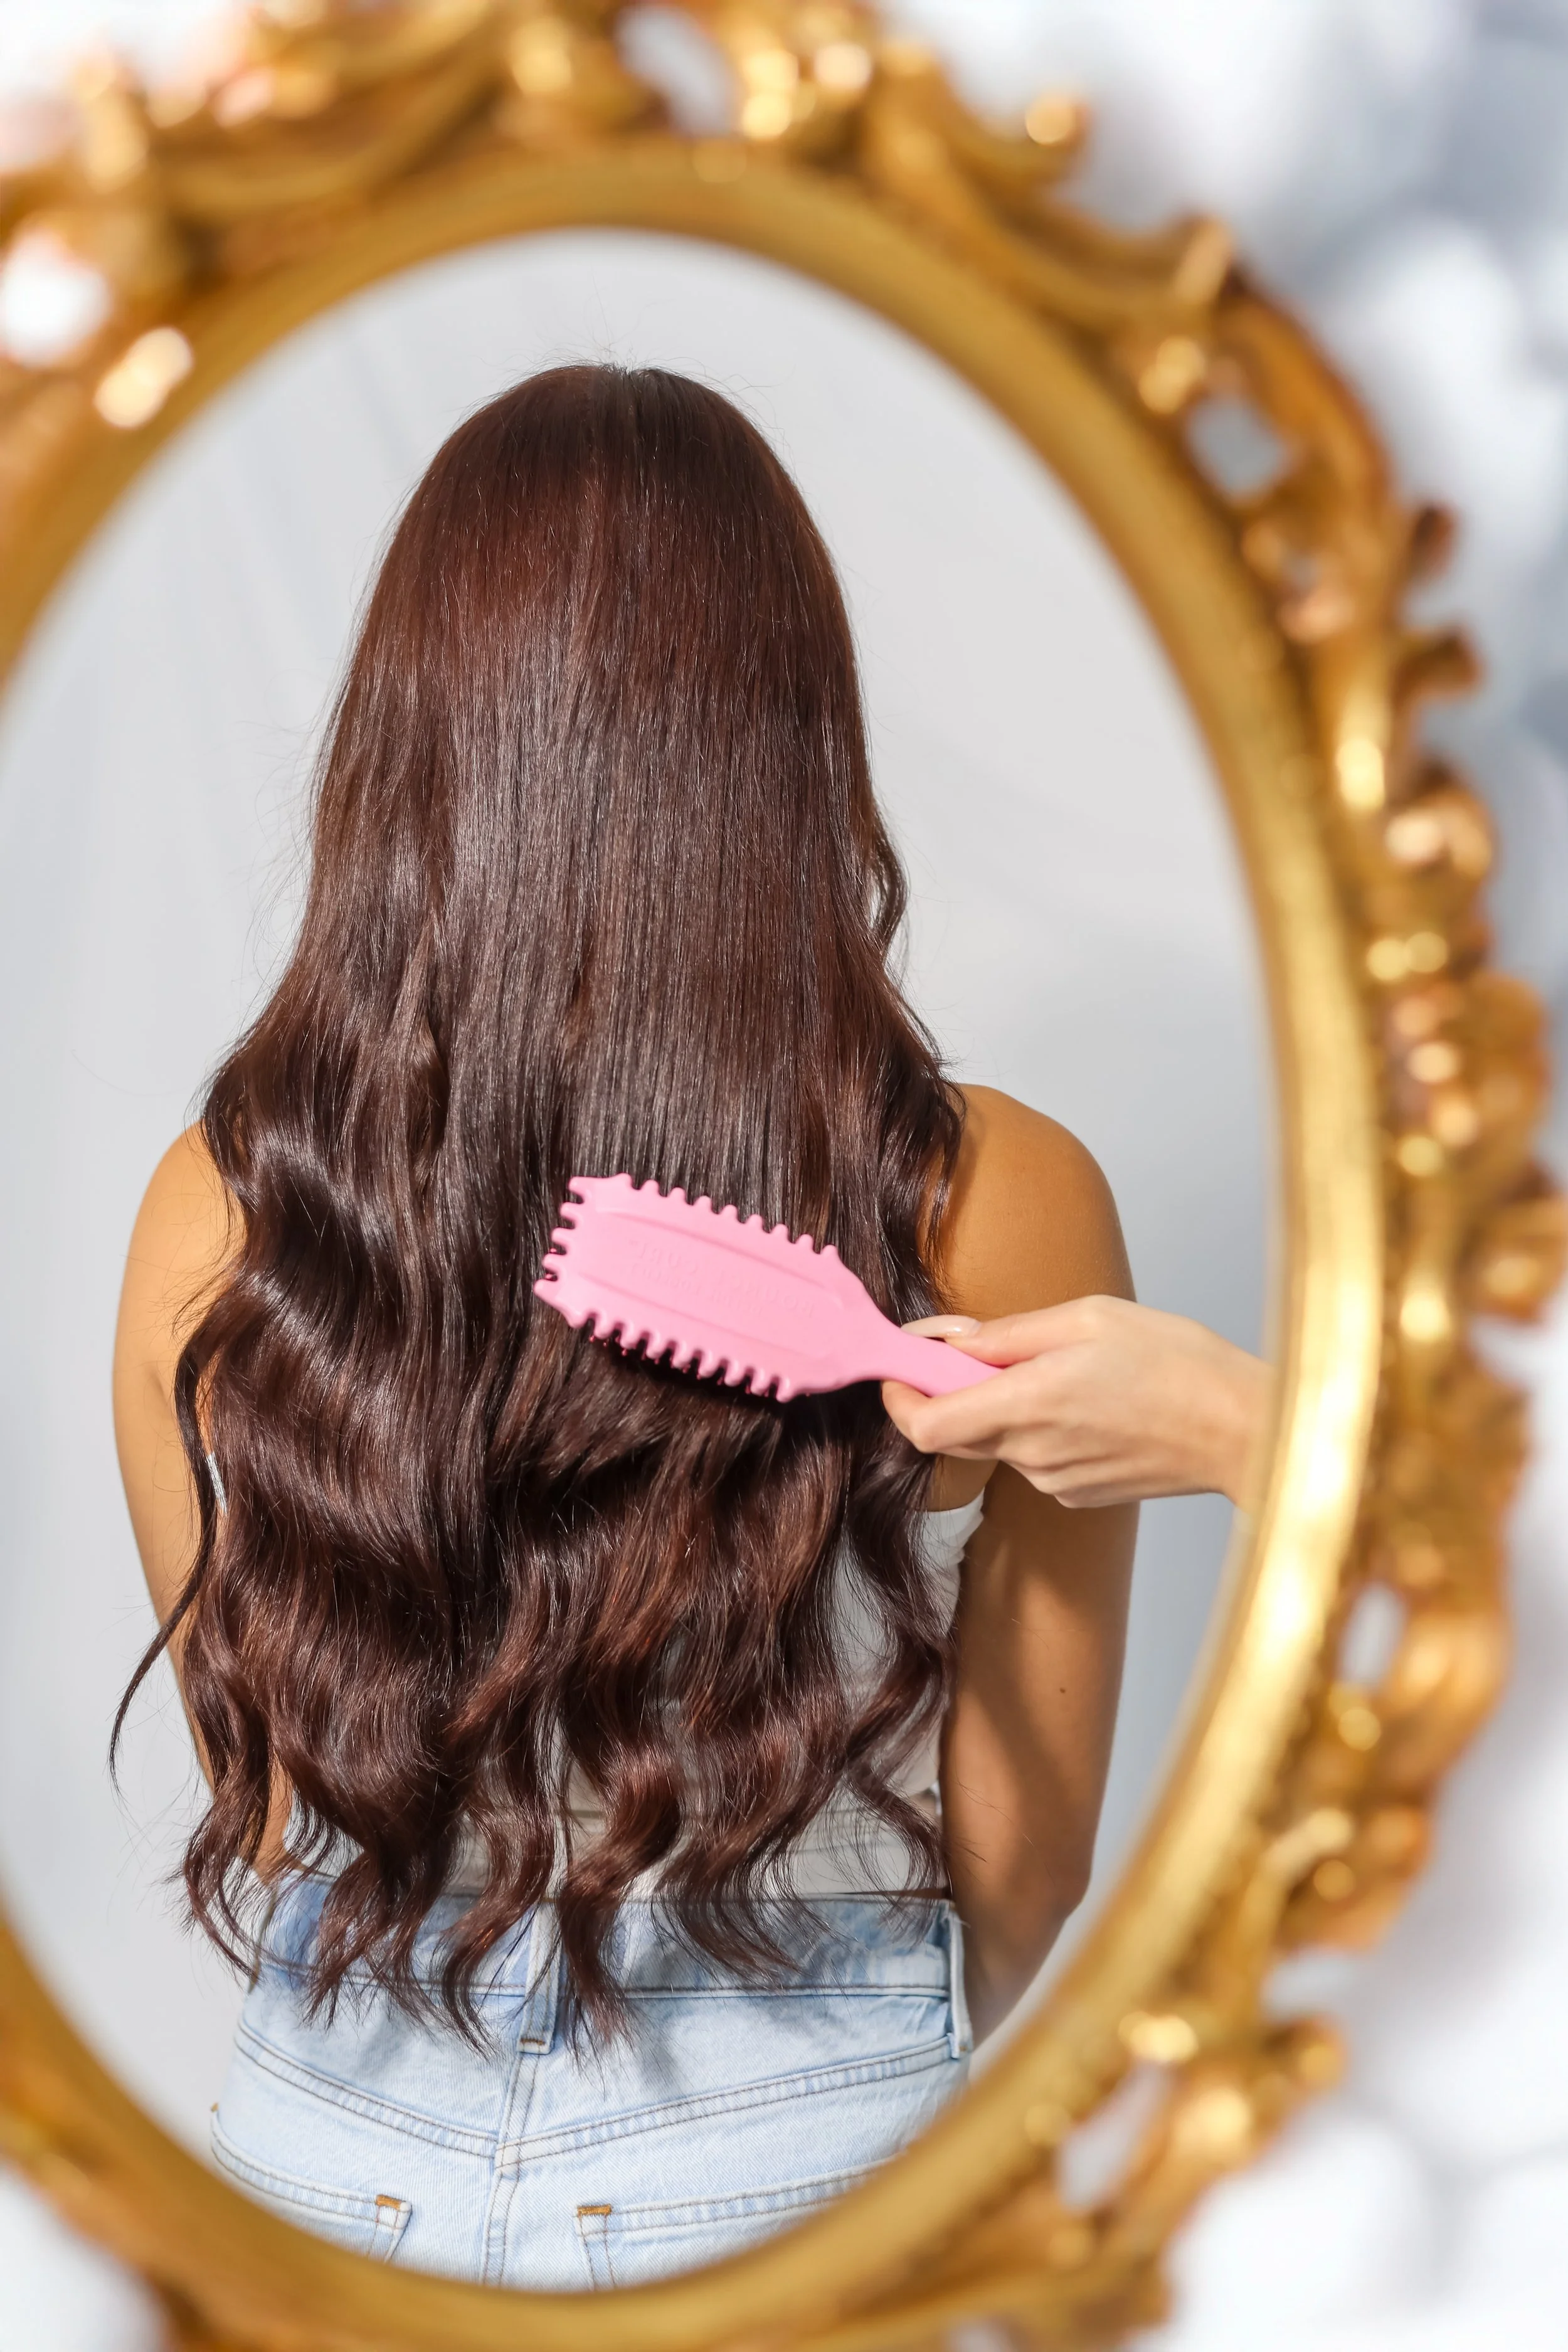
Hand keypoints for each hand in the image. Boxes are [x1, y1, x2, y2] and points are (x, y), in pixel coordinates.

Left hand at [883, 1295, 1271, 1509]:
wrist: (1242, 1430)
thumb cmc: (1177, 1362)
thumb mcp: (1088, 1318)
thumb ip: (1009, 1335)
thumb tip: (952, 1343)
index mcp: (1027, 1402)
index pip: (924, 1424)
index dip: (898, 1397)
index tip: (899, 1367)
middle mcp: (1031, 1452)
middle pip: (951, 1434)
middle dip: (948, 1393)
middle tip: (975, 1350)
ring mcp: (1054, 1480)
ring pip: (996, 1442)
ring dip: (1002, 1406)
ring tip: (1060, 1368)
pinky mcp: (1077, 1493)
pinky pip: (1034, 1458)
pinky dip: (1038, 1428)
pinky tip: (1087, 1402)